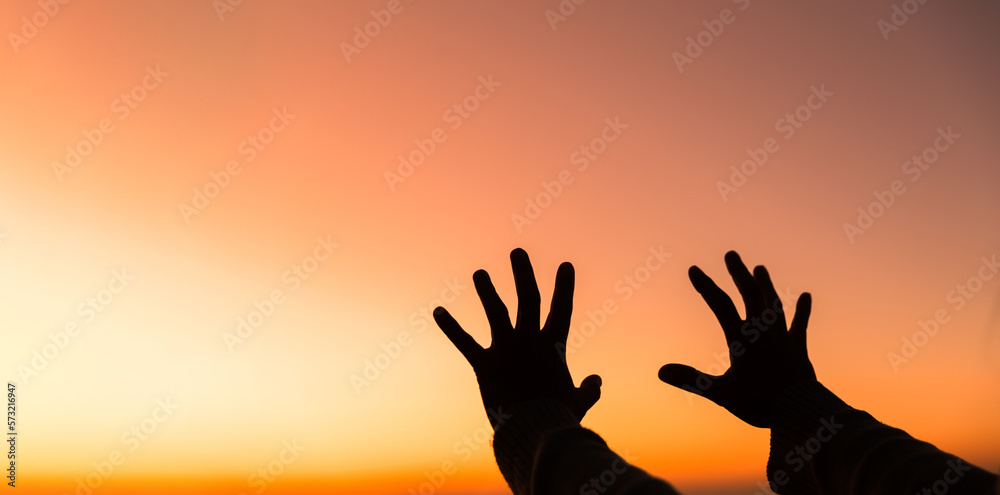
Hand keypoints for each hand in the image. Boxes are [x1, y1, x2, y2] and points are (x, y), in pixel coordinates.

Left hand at [433, 248, 601, 426]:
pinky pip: (465, 342)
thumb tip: (597, 382)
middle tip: (517, 251)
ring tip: (479, 274)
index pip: (561, 309)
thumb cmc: (558, 419)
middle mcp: (530, 341)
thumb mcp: (578, 403)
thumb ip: (588, 390)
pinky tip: (438, 311)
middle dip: (523, 273)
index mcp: (553, 347)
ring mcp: (507, 351)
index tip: (565, 265)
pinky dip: (450, 326)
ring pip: (497, 312)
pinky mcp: (485, 365)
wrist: (535, 432)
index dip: (564, 286)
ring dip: (487, 291)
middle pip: (528, 299)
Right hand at [658, 251, 815, 427]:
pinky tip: (806, 296)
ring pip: (773, 304)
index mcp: (742, 339)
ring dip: (766, 285)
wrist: (800, 411)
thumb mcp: (720, 393)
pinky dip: (803, 309)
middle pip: (750, 295)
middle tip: (731, 254)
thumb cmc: (758, 404)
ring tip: (759, 268)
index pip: (720, 305)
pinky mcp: (797, 348)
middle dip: (739, 273)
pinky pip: (800, 324)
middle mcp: (762, 332)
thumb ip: (691, 379)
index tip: (693, 269)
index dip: (705, 286)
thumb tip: (661, 371)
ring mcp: (781, 338)